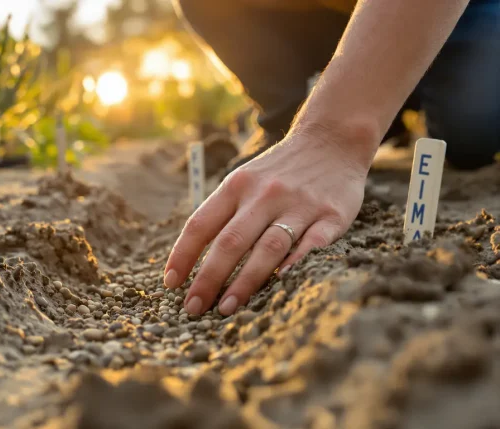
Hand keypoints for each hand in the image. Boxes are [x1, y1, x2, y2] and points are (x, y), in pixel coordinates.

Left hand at [164, 127, 372, 315]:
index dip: (182, 255)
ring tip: (226, 308)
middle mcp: (264, 194)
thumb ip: (222, 214)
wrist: (332, 140)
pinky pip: (311, 245)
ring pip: (267, 248)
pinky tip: (279, 284)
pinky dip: (295, 264)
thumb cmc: (278, 171)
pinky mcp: (332, 215)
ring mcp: (299, 204)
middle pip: (230, 242)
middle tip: (193, 308)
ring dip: (244, 281)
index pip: (201, 224)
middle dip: (208, 278)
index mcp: (236, 186)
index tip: (170, 283)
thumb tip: (190, 260)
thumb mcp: (243, 180)